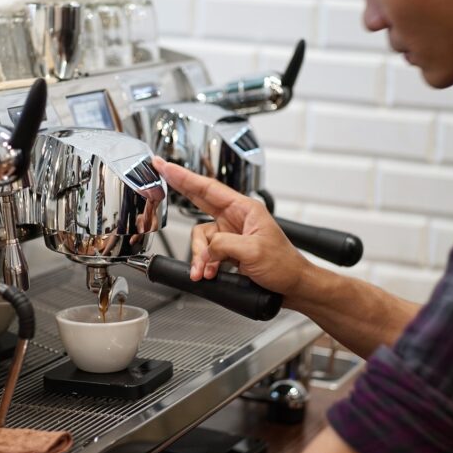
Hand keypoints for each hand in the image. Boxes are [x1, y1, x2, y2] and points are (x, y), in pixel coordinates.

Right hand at [152, 156, 311, 296]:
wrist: (292, 286)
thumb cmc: (283, 265)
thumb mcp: (253, 251)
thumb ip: (225, 245)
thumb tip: (208, 248)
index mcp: (244, 209)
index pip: (209, 188)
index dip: (185, 177)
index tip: (167, 166)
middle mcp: (235, 218)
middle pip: (200, 201)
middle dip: (179, 190)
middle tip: (160, 173)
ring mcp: (230, 235)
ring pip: (201, 239)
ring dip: (199, 256)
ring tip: (204, 270)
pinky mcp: (228, 251)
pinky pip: (206, 254)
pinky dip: (204, 265)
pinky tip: (208, 273)